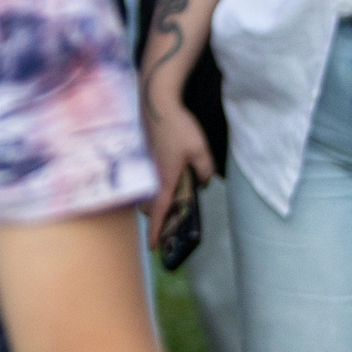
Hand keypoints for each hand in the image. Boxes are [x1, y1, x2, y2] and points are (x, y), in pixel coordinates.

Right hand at [142, 99, 214, 248]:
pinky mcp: (147, 153)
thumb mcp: (200, 149)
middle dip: (156, 215)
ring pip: (148, 189)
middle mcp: (152, 172)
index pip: (159, 210)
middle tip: (169, 221)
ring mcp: (147, 163)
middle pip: (149, 203)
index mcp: (165, 176)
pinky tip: (171, 171)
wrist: (156, 103)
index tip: (154, 247)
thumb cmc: (178, 127)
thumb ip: (204, 169)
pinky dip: (157, 182)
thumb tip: (203, 181)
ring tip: (172, 197)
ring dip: (155, 198)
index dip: (156, 230)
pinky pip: (150, 175)